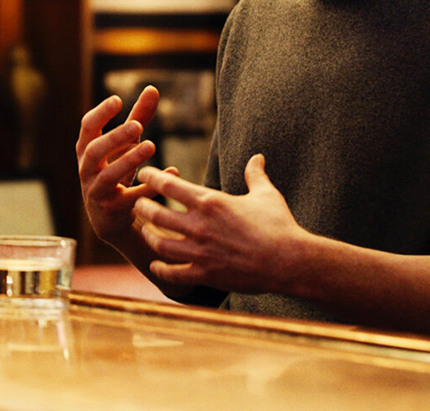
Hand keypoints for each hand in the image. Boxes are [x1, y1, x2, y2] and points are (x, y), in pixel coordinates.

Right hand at [76, 85, 164, 250]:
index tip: (117, 100)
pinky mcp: (112, 210)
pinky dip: (149, 187)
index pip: (87, 128)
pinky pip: (130, 199)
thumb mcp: (126, 144)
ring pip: (108, 176)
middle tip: (137, 125)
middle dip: (114, 137)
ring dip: (129, 160)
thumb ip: (138, 117)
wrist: (111, 218)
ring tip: (152, 146)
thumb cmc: (117, 172)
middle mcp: (87, 170)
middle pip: (93, 151)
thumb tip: (152, 88)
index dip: (100, 114)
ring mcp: (96, 191)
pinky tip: (172, 171)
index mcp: (87, 150)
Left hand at [134, 153, 306, 294]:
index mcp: (210, 202)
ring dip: (148, 236)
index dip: (151, 177)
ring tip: (144, 231)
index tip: (144, 174)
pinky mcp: (206, 273)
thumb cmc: (280, 225)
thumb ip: (255, 175)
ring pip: (159, 244)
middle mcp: (199, 225)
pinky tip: (156, 265)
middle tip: (138, 204)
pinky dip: (161, 270)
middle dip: (143, 207)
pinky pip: (174, 273)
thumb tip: (258, 157)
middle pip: (156, 213)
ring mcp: (200, 251)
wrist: (291, 261)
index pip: (168, 184)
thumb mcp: (266, 195)